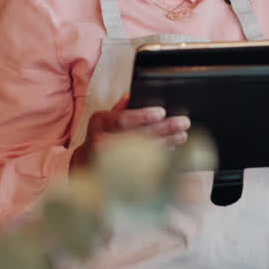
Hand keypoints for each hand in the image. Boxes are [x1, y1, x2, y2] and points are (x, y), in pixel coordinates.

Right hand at [71, 94, 190, 167]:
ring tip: (182, 136)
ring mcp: (109, 160)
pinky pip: (143, 166)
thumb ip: (119, 108)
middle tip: (183, 123)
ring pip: (143, 151)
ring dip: (166, 143)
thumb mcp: (105, 119)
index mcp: (99, 123)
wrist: (86, 163)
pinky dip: (159, 157)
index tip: (162, 112)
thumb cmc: (100, 136)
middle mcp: (100, 142)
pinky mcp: (119, 172)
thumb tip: (130, 96)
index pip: (122, 119)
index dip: (142, 115)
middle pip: (137, 135)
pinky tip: (172, 149)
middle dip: (163, 129)